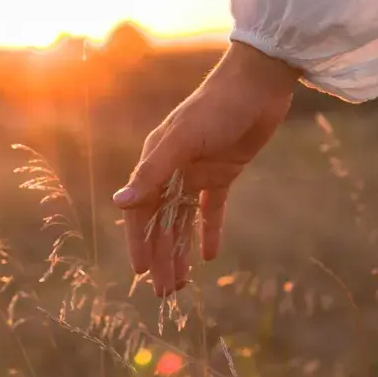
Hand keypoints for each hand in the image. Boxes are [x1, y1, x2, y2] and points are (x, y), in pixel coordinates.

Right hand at [113, 41, 297, 295]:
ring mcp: (198, 172)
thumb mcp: (181, 141)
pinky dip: (210, 231)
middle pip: (163, 222)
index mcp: (156, 161)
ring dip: (181, 250)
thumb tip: (119, 204)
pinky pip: (213, 208)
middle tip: (165, 293)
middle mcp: (172, 170)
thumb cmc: (215, 107)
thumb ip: (151, 173)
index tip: (141, 273)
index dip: (140, 242)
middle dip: (162, 256)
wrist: (258, 83)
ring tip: (182, 283)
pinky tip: (209, 256)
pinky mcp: (225, 172)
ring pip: (184, 220)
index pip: (142, 211)